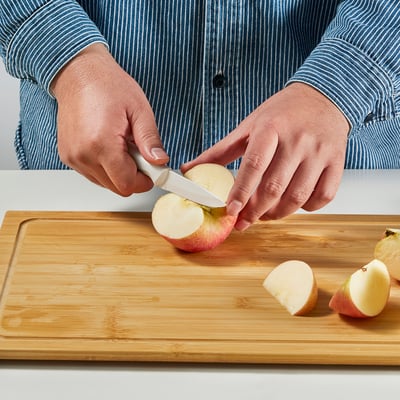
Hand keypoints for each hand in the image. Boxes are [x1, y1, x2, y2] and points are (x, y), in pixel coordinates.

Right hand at [51, 43, 168, 195]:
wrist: (78, 73)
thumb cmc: (107, 86)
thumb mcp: (139, 110)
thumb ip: (150, 140)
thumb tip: (159, 162)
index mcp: (101, 144)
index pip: (126, 184)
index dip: (144, 181)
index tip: (153, 171)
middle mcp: (83, 155)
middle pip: (116, 187)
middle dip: (133, 176)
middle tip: (139, 153)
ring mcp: (73, 157)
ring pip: (105, 183)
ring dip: (118, 172)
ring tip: (122, 145)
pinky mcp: (68, 156)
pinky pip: (93, 174)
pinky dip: (106, 167)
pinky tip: (109, 147)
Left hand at [182, 83, 349, 229]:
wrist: (323, 97)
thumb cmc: (281, 113)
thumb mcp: (248, 126)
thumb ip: (219, 151)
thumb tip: (188, 169)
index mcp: (271, 129)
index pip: (254, 165)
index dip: (241, 192)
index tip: (231, 211)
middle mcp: (298, 140)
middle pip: (275, 186)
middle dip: (256, 211)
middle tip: (244, 221)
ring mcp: (320, 153)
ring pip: (298, 196)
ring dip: (278, 214)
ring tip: (264, 215)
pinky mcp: (337, 163)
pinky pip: (324, 196)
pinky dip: (307, 208)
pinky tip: (293, 204)